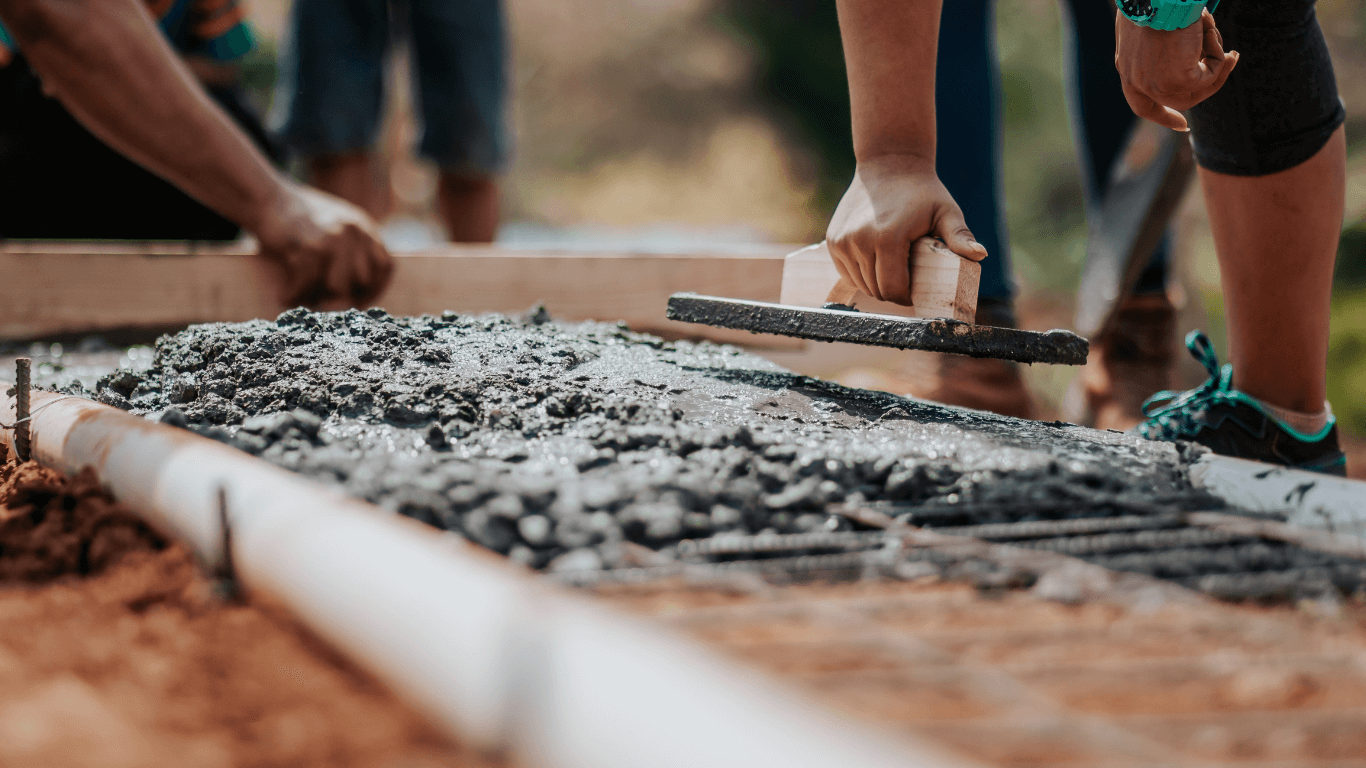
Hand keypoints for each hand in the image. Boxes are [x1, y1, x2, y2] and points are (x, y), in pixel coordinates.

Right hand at [251, 182, 394, 308]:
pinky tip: (284, 295)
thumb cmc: (297, 218)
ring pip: (338, 286)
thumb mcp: (336, 225)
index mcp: (364, 226)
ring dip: (317, 298)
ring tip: (301, 298)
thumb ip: (352, 250)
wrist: (266, 196)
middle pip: (362, 281)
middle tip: (322, 303)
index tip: (357, 301)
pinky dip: (294, 294)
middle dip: (342, 297)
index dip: (374, 289)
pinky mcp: (310, 245)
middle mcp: (354, 231)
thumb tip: (356, 292)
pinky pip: (308, 283)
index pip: (385, 266)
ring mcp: (334, 237)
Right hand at [825, 155, 984, 304]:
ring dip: (876, 284)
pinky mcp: (833, 241)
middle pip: (876, 290)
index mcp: (888, 239)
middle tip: (907, 281)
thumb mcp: (946, 212)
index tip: (916, 291)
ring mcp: (843, 242)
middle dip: (893, 292)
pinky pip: (847, 272)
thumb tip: (980, 255)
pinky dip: (860, 274)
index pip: (894, 289)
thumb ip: (959, 236)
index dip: (907, 297)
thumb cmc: (922, 192)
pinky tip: (875, 262)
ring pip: (860, 284)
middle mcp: (860, 241)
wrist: (888, 164)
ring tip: (892, 269)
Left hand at [1115, 9, 1237, 130]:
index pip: (1141, 103)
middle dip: (1206, 87)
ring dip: (1216, 65)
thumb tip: (1183, 49)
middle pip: (1176, 100)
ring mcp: (1155, 85)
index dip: (1162, 115)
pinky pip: (1209, 77)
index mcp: (1127, 67)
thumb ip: (1160, 44)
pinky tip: (1215, 36)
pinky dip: (1218, 58)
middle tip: (1229, 60)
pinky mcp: (1176, 81)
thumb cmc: (1155, 0)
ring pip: (1197, 90)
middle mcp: (1137, 81)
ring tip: (1226, 44)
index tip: (1182, 125)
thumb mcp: (1151, 23)